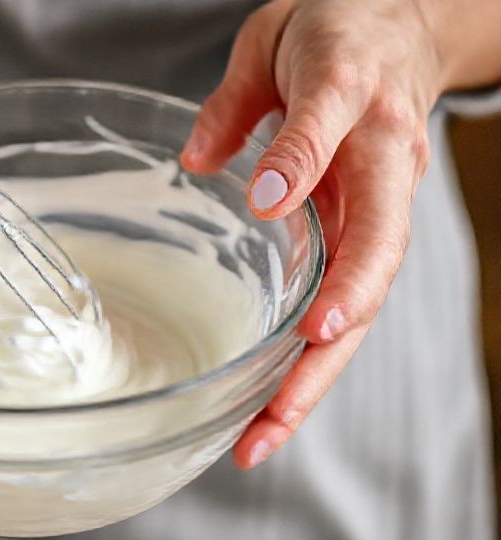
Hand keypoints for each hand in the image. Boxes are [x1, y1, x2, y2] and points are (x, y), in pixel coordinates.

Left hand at [180, 0, 500, 467]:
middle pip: (371, 254)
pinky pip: (350, 301)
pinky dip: (316, 360)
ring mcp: (383, 201)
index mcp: (352, 93)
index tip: (271, 202)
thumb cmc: (339, 31)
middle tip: (278, 399)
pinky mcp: (372, 230)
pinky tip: (276, 407)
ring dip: (317, 373)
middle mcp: (381, 159)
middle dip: (328, 330)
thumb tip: (196, 162)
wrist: (406, 28)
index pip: (328, 129)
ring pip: (364, 299)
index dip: (301, 162)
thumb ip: (238, 100)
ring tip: (262, 436)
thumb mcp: (276, 38)